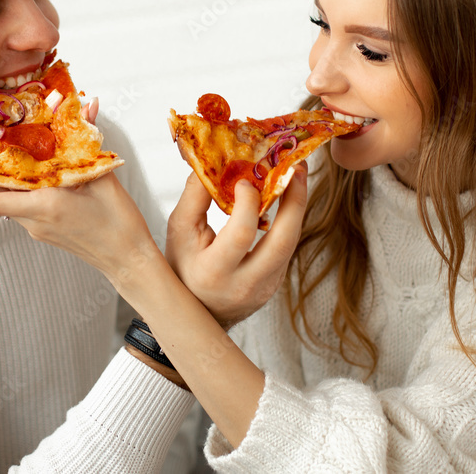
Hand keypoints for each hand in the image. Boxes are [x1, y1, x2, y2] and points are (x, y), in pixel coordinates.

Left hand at [0, 96, 159, 280]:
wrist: (128, 260)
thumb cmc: (118, 223)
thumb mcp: (103, 178)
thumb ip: (88, 142)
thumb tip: (86, 106)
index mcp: (44, 207)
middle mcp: (34, 221)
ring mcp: (37, 229)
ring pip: (8, 199)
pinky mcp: (44, 230)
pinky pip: (23, 205)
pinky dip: (20, 185)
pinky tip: (29, 168)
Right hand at [165, 163, 307, 328]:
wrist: (195, 311)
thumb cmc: (182, 268)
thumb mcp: (178, 233)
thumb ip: (195, 197)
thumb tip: (215, 163)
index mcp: (213, 273)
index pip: (241, 235)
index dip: (248, 203)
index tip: (245, 181)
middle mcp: (243, 285)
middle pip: (283, 242)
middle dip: (294, 201)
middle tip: (296, 169)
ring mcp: (264, 288)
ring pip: (291, 245)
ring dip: (296, 207)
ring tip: (295, 176)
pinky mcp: (275, 285)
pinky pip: (287, 249)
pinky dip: (288, 221)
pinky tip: (285, 200)